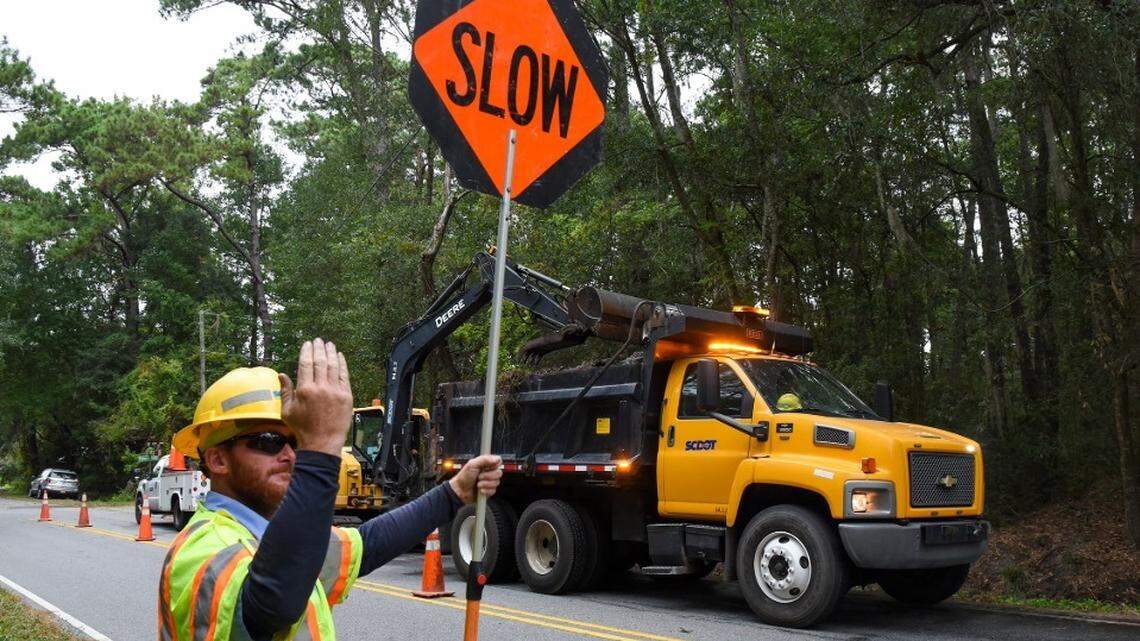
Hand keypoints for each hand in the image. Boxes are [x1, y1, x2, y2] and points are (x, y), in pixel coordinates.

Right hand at [279, 338, 352, 456]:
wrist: (322, 442)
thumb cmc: (302, 428)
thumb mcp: (287, 411)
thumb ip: (285, 391)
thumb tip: (281, 374)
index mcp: (305, 390)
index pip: (306, 364)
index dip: (306, 352)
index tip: (307, 344)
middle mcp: (321, 388)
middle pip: (320, 362)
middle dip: (319, 349)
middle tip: (318, 340)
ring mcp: (335, 391)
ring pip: (333, 366)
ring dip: (331, 353)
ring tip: (329, 344)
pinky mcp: (346, 396)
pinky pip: (344, 376)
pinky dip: (342, 364)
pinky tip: (340, 357)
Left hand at [448, 455, 502, 503]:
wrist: (460, 491)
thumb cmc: (464, 477)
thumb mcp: (472, 464)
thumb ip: (484, 459)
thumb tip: (496, 459)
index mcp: (486, 464)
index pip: (498, 461)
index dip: (495, 464)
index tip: (487, 467)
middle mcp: (489, 472)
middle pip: (499, 473)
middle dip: (488, 476)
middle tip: (479, 476)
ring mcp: (490, 481)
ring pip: (496, 482)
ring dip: (485, 484)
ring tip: (477, 484)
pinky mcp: (490, 490)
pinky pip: (493, 490)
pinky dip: (485, 490)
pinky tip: (479, 489)